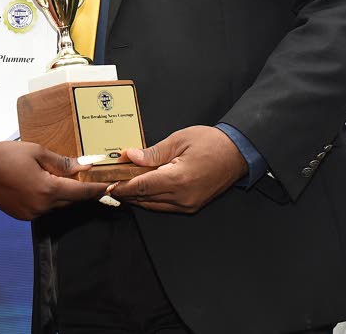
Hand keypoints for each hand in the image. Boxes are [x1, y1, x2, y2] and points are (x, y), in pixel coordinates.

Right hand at [0, 141, 108, 219]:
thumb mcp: (36, 152)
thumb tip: (82, 167)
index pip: (81, 192)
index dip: (97, 189)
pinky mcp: (20, 215)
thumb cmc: (5, 154)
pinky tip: (42, 184)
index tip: (110, 186)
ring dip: (62, 194)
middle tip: (88, 178)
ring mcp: (30, 214)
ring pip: (56, 205)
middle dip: (80, 190)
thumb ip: (62, 162)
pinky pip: (42, 208)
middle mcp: (41, 206)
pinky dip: (47, 198)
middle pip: (70, 200)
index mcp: (47, 190)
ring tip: (61, 177)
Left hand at [107, 125, 247, 213]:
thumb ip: (152, 153)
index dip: (122, 186)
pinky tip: (142, 190)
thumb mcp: (178, 140)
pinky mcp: (191, 206)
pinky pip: (164, 206)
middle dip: (126, 192)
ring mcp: (188, 204)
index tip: (109, 184)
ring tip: (122, 186)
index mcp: (178, 179)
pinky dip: (150, 199)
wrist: (237, 153)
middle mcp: (182, 196)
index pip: (141, 186)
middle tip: (110, 184)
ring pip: (153, 205)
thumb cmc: (211, 143)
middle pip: (145, 198)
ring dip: (136, 197)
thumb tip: (130, 157)